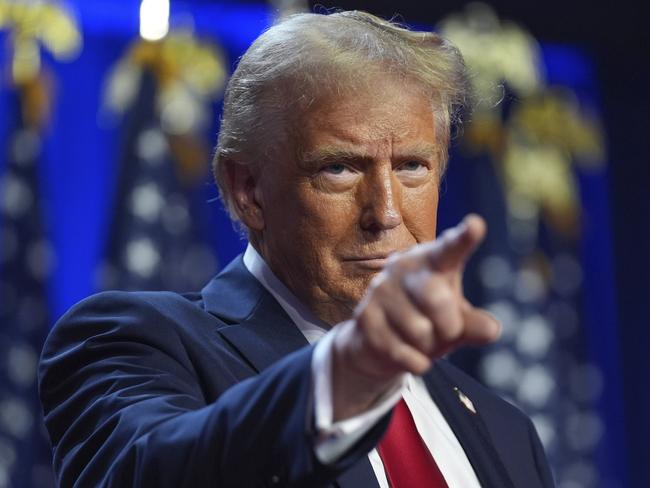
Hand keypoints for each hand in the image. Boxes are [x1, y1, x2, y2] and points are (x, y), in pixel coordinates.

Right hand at [331, 214, 500, 420]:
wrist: (377, 344)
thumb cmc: (427, 322)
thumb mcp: (456, 322)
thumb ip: (474, 324)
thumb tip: (491, 329)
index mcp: (432, 260)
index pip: (450, 249)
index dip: (463, 239)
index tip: (475, 225)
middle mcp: (404, 267)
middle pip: (437, 299)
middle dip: (449, 327)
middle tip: (445, 331)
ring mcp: (380, 290)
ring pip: (420, 331)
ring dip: (428, 346)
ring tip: (418, 338)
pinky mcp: (365, 317)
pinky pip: (403, 352)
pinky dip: (415, 362)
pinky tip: (407, 354)